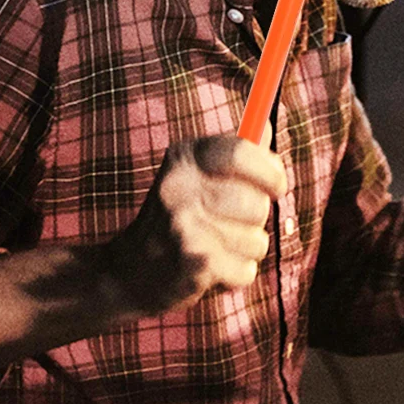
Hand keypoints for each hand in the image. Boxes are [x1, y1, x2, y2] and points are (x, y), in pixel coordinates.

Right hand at [105, 131, 286, 314]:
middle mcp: (179, 187)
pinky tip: (210, 270)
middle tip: (231, 223)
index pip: (242, 152)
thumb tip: (265, 128)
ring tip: (216, 247)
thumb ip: (235, 155)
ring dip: (246, 249)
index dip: (270, 172)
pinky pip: (247, 270)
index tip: (275, 187)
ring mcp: (183, 225)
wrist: (128, 273)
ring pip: (256, 240)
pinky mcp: (192, 263)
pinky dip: (236, 275)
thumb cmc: (179, 219)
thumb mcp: (198, 178)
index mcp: (184, 158)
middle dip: (255, 219)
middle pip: (258, 203)